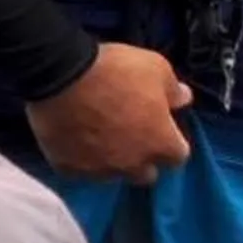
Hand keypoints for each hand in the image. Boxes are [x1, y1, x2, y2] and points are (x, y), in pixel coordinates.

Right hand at [27, 42, 193, 185]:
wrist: (58, 74)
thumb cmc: (114, 70)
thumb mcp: (156, 68)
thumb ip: (174, 89)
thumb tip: (184, 99)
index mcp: (161, 143)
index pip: (177, 156)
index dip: (169, 140)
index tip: (158, 126)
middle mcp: (133, 164)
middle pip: (145, 174)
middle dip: (141, 158)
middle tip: (128, 134)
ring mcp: (98, 169)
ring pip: (111, 174)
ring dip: (110, 160)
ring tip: (97, 136)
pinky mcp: (67, 167)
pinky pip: (77, 170)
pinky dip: (78, 158)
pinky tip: (72, 141)